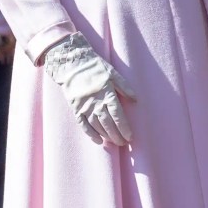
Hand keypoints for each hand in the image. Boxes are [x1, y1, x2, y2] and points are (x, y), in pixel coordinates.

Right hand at [43, 32, 135, 146]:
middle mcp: (96, 103)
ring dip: (106, 136)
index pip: (118, 115)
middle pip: (108, 124)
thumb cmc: (95, 67)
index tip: (130, 137)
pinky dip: (91, 134)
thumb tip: (135, 99)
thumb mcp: (113, 73)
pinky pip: (83, 125)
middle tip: (124, 143)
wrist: (72, 64)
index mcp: (107, 94)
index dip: (124, 128)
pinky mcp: (76, 109)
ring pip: (97, 126)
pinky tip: (98, 140)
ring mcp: (85, 107)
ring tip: (114, 143)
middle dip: (117, 135)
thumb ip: (124, 86)